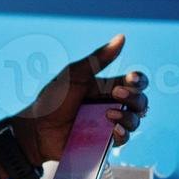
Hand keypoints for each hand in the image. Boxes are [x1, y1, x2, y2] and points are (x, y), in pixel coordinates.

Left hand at [0, 34, 148, 171]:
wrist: (37, 129)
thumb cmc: (53, 99)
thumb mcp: (74, 74)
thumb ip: (98, 58)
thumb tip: (122, 38)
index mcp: (106, 86)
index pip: (135, 82)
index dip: (139, 80)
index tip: (131, 79)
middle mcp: (111, 104)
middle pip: (140, 101)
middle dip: (135, 97)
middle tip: (117, 95)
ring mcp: (109, 124)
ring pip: (136, 120)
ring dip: (129, 116)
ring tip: (108, 115)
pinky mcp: (105, 141)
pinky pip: (124, 139)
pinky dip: (123, 133)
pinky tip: (114, 130)